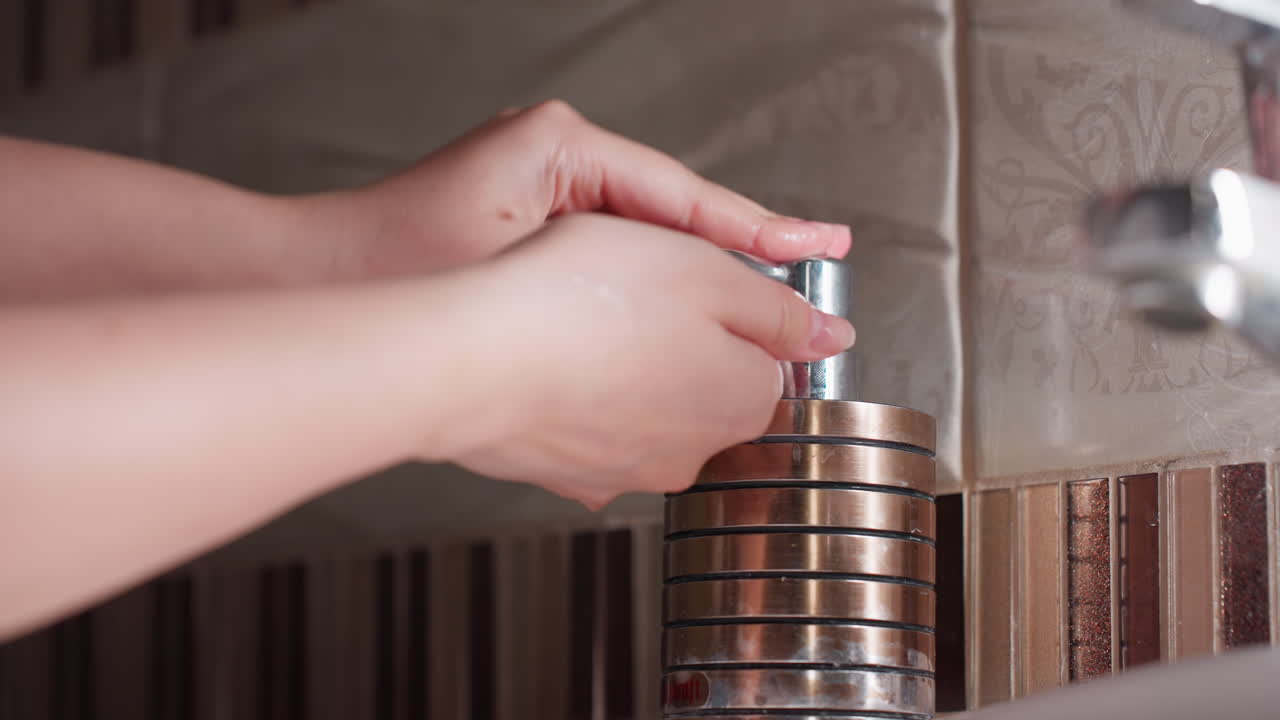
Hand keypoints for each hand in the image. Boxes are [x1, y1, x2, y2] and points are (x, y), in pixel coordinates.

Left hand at [313, 100, 851, 277]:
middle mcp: (562, 173)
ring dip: (703, 287)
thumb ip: (611, 244)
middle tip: (816, 279)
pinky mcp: (534, 250)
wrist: (325, 283)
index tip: (819, 246)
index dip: (757, 231)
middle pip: (678, 222)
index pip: (683, 197)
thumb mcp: (520, 235)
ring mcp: (550, 211)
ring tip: (770, 316)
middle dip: (744, 256)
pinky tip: (686, 334)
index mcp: (564, 151)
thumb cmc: (398, 251)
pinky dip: (647, 309)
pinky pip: (612, 279)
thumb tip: (686, 291)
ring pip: (651, 254)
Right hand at [445, 213, 854, 508]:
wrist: (466, 356)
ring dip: (628, 368)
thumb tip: (830, 335)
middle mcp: (690, 451)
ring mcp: (624, 469)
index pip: (770, 362)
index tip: (698, 284)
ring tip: (585, 318)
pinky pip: (589, 424)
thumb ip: (780, 309)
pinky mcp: (566, 471)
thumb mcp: (706, 273)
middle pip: (708, 389)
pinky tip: (552, 357)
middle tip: (633, 291)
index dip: (737, 313)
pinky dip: (579, 394)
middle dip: (682, 343)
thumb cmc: (579, 301)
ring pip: (646, 407)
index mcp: (739, 401)